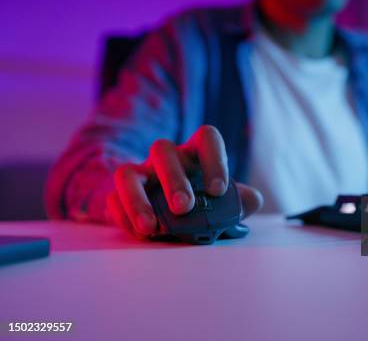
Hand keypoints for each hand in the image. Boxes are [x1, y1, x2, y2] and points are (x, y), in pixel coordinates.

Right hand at [105, 125, 262, 237]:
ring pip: (128, 173)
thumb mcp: (222, 200)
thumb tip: (251, 200)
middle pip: (162, 151)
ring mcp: (140, 174)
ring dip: (138, 200)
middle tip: (184, 207)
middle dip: (173, 180)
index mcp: (195, 152)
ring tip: (153, 227)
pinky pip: (113, 198)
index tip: (219, 189)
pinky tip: (140, 233)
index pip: (206, 137)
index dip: (214, 159)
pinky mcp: (118, 194)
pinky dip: (123, 217)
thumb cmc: (200, 200)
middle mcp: (166, 158)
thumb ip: (239, 200)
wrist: (165, 210)